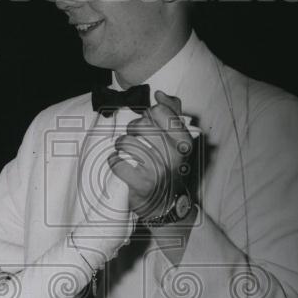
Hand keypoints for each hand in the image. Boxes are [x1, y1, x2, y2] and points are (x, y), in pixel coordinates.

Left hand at [107, 90, 195, 219]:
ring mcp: (158, 169)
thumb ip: (171, 113)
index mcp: (184, 140)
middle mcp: (174, 154)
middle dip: (132, 129)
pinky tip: (118, 163)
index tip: (148, 126)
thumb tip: (160, 93)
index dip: (148, 115)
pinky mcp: (141, 183)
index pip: (159, 110)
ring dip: (120, 144)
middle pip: (141, 124)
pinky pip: (117, 162)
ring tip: (124, 150)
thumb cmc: (168, 167)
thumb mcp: (177, 140)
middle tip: (134, 139)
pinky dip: (113, 161)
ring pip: (127, 141)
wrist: (165, 204)